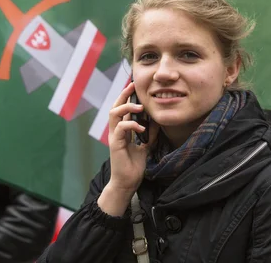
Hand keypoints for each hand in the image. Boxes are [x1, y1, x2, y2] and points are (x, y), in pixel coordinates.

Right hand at [98, 82, 157, 215]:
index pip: (121, 109)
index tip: (134, 87)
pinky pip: (120, 128)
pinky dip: (131, 125)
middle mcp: (116, 131)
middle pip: (115, 107)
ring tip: (139, 108)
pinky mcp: (115, 144)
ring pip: (114, 114)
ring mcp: (114, 137)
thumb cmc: (134, 166)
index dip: (127, 97)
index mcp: (122, 130)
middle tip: (133, 86)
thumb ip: (149, 134)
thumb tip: (156, 122)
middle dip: (123, 95)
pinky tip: (141, 127)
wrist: (127, 182)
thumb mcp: (145, 146)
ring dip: (126, 108)